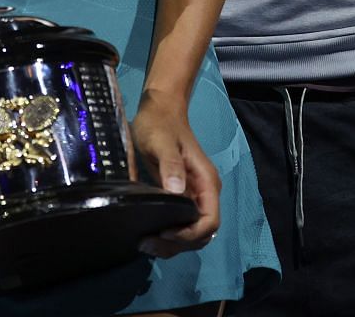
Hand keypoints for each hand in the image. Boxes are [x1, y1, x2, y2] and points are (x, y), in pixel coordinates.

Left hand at [129, 90, 221, 256]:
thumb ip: (171, 164)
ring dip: (172, 244)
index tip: (164, 232)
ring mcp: (193, 196)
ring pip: (191, 233)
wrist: (159, 110)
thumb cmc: (160, 124)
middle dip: (178, 244)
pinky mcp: (181, 197)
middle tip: (148, 244)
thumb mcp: (161, 141)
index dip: (189, 233)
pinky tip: (148, 234)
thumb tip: (176, 191)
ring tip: (145, 244)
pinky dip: (168, 236)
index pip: (209, 221)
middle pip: (201, 233)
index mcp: (206, 182)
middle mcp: (204, 193)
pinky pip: (180, 224)